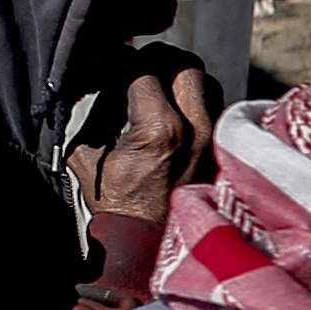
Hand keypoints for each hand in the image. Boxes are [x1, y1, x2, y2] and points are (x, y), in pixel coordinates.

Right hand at [71, 57, 219, 219]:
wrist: (145, 250)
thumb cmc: (113, 207)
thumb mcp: (86, 158)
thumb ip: (91, 114)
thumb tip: (92, 83)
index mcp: (160, 130)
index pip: (143, 69)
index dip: (120, 60)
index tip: (108, 62)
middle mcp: (197, 131)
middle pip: (186, 64)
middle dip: (158, 59)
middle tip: (137, 68)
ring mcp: (215, 142)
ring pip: (208, 83)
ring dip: (181, 78)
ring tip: (157, 89)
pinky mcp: (224, 153)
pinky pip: (216, 109)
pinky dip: (195, 102)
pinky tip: (174, 113)